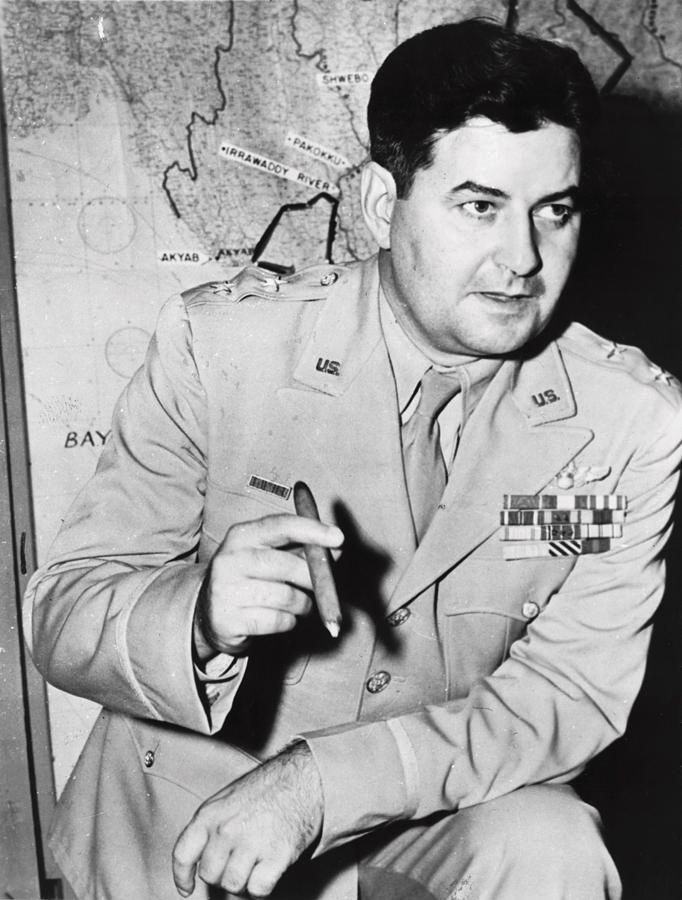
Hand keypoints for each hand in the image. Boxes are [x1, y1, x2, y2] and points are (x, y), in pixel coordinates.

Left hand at [172, 743, 323, 896]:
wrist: (304, 778)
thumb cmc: (268, 787)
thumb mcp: (229, 798)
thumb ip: (212, 825)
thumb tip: (203, 857)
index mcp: (211, 813)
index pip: (183, 853)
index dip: (182, 876)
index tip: (186, 888)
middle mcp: (226, 829)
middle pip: (210, 875)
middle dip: (223, 874)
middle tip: (238, 862)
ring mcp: (250, 842)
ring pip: (233, 885)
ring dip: (244, 882)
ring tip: (255, 864)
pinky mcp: (276, 855)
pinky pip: (258, 889)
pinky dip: (262, 887)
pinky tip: (268, 870)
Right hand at [194, 513, 343, 659]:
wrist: (210, 612)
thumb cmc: (251, 579)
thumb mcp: (269, 555)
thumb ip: (302, 549)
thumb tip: (336, 547)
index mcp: (241, 535)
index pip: (281, 526)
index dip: (312, 530)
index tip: (338, 538)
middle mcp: (230, 559)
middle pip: (286, 565)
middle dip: (312, 578)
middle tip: (318, 586)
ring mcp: (226, 590)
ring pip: (287, 597)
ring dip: (303, 604)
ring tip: (297, 604)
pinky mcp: (229, 620)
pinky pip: (278, 621)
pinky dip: (289, 622)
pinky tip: (280, 618)